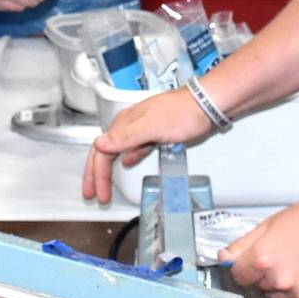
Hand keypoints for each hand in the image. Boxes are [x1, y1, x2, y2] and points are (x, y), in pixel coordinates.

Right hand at [82, 86, 213, 203]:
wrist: (206, 104)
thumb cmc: (183, 112)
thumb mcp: (151, 127)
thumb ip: (125, 138)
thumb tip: (100, 144)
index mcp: (124, 123)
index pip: (102, 152)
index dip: (97, 175)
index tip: (97, 192)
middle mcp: (130, 125)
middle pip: (105, 152)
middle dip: (96, 174)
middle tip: (92, 193)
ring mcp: (142, 128)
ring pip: (118, 152)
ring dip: (109, 169)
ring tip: (104, 184)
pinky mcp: (156, 132)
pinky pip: (135, 148)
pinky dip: (128, 158)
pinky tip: (128, 163)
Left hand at [219, 195, 298, 297]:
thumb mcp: (274, 222)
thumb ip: (244, 244)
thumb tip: (223, 259)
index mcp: (263, 259)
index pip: (238, 275)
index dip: (247, 266)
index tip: (258, 260)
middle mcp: (279, 282)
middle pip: (259, 289)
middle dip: (267, 276)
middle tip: (289, 256)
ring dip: (284, 290)